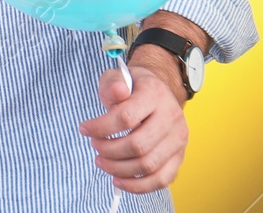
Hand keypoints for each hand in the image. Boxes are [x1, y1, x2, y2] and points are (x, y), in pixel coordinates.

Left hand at [78, 58, 189, 193]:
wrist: (158, 93)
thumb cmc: (133, 87)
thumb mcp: (118, 76)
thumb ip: (113, 82)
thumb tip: (117, 91)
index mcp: (155, 94)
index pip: (127, 117)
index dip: (101, 127)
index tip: (84, 129)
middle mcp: (172, 117)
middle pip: (138, 145)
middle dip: (109, 150)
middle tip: (94, 146)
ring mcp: (178, 139)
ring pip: (149, 165)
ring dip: (119, 169)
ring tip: (101, 161)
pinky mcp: (179, 157)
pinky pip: (161, 179)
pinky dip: (138, 186)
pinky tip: (118, 180)